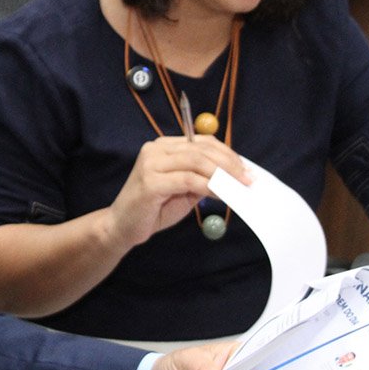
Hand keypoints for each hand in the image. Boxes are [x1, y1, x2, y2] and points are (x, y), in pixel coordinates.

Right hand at [105, 135, 248, 251]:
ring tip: (238, 187)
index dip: (227, 153)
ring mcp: (151, 164)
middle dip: (229, 164)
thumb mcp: (184, 191)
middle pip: (201, 149)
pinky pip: (187, 180)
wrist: (122, 227)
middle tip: (247, 179)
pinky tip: (220, 195)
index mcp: (164, 147)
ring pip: (196, 162)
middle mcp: (155, 149)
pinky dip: (208, 186)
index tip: (245, 168)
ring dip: (222, 175)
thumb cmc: (153, 209)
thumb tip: (233, 176)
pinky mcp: (150, 182)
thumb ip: (203, 179)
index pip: (201, 142)